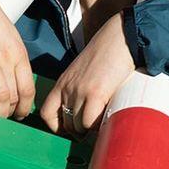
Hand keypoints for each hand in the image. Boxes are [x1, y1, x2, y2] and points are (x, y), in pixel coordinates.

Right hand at [0, 0, 34, 119]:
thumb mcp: (11, 37)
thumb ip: (14, 58)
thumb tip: (15, 83)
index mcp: (18, 53)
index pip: (28, 88)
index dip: (26, 106)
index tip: (21, 113)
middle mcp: (6, 58)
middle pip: (14, 97)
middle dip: (10, 112)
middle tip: (5, 115)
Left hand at [39, 12, 134, 134]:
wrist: (121, 37)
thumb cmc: (109, 53)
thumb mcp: (85, 71)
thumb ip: (81, 88)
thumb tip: (88, 110)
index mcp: (63, 82)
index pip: (47, 113)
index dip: (58, 127)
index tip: (72, 129)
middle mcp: (67, 88)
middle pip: (66, 124)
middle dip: (79, 131)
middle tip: (94, 130)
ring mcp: (79, 91)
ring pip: (78, 126)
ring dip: (91, 130)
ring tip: (103, 123)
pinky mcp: (95, 94)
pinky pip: (90, 123)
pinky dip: (99, 126)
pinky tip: (108, 118)